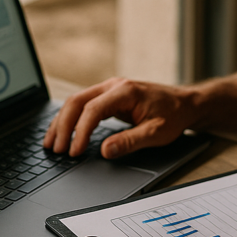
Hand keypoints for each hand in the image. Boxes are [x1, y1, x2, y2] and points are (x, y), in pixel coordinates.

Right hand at [43, 78, 199, 157]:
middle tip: (55, 149)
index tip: (74, 151)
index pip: (93, 110)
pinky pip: (83, 105)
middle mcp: (114, 86)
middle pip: (77, 102)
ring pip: (76, 102)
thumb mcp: (156, 133)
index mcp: (125, 91)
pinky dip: (71, 119)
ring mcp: (110, 89)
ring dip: (62, 122)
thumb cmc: (173, 116)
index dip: (80, 132)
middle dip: (63, 126)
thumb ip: (130, 141)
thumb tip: (104, 150)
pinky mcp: (108, 96)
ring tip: (51, 143)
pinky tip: (63, 132)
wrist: (185, 103)